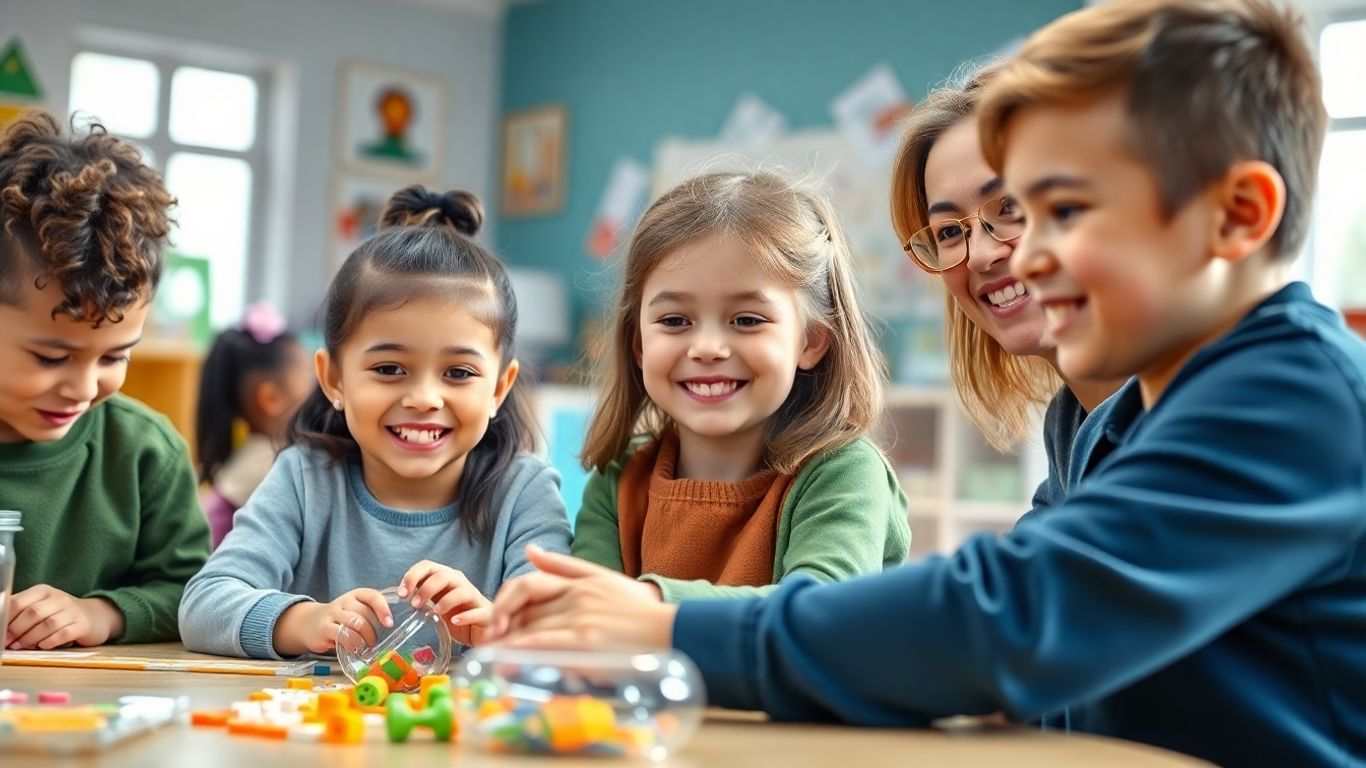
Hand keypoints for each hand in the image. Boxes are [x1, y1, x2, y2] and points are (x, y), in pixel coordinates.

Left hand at [5, 585, 123, 648]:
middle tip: (10, 643)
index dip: (6, 619)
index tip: (1, 633)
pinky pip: (63, 634)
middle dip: (17, 630)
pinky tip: (44, 646)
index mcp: (43, 591)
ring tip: (23, 646)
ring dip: (31, 638)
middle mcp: (59, 598)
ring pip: (48, 624)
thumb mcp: (41, 606)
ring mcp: (72, 611)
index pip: (19, 602)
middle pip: (33, 613)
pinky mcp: (83, 625)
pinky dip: (50, 642)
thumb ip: (21, 613)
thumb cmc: (60, 614)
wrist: (96, 616)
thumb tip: (1, 627)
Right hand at [273, 588, 391, 656]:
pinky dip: (352, 644)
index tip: (389, 623)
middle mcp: (344, 601)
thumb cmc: (340, 619)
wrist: (308, 623)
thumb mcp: (354, 611)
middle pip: (364, 613)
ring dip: (365, 638)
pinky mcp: (324, 628)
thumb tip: (391, 628)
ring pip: (355, 623)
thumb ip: (370, 615)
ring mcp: (333, 614)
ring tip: (367, 647)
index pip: (372, 596)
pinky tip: (354, 650)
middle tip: (375, 642)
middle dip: (373, 630)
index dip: (383, 609)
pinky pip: (343, 635)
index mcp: (355, 595)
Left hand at [397, 560, 491, 645]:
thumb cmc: (456, 616)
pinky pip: (476, 612)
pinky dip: (465, 616)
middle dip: (426, 589)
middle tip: (414, 605)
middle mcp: (460, 584)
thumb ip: (421, 599)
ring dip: (445, 601)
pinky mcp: (485, 614)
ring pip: (461, 591)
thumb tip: (398, 599)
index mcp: (446, 578)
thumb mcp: (435, 605)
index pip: (427, 566)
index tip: (401, 593)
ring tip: (434, 613)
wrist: (481, 630)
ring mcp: (474, 598)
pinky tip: (454, 621)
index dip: (412, 576)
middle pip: (443, 576)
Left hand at [487, 544, 675, 651]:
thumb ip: (565, 565)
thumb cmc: (639, 611)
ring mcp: (580, 617)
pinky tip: (504, 662)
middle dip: (498, 624)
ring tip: (487, 656)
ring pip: (528, 625)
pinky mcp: (586, 639)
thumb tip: (530, 550)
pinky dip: (519, 651)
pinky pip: (543, 642)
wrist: (671, 631)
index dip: (504, 601)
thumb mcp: (603, 578)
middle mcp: (576, 595)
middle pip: (524, 608)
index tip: (493, 619)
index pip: (528, 584)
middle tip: (482, 640)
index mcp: (578, 581)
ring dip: (502, 642)